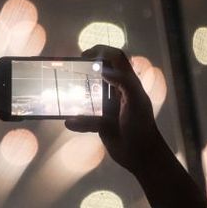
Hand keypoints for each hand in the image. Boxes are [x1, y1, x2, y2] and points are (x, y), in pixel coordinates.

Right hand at [65, 45, 166, 175]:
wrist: (141, 156)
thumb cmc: (142, 127)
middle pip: (100, 72)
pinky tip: (67, 120)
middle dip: (86, 68)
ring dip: (78, 92)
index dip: (101, 51)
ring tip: (65, 91)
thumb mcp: (136, 101)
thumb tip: (102, 71)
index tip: (84, 56)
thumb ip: (123, 83)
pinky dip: (75, 118)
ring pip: (90, 93)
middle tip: (70, 70)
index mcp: (128, 83)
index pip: (116, 57)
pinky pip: (84, 116)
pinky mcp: (100, 123)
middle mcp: (117, 91)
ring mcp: (108, 107)